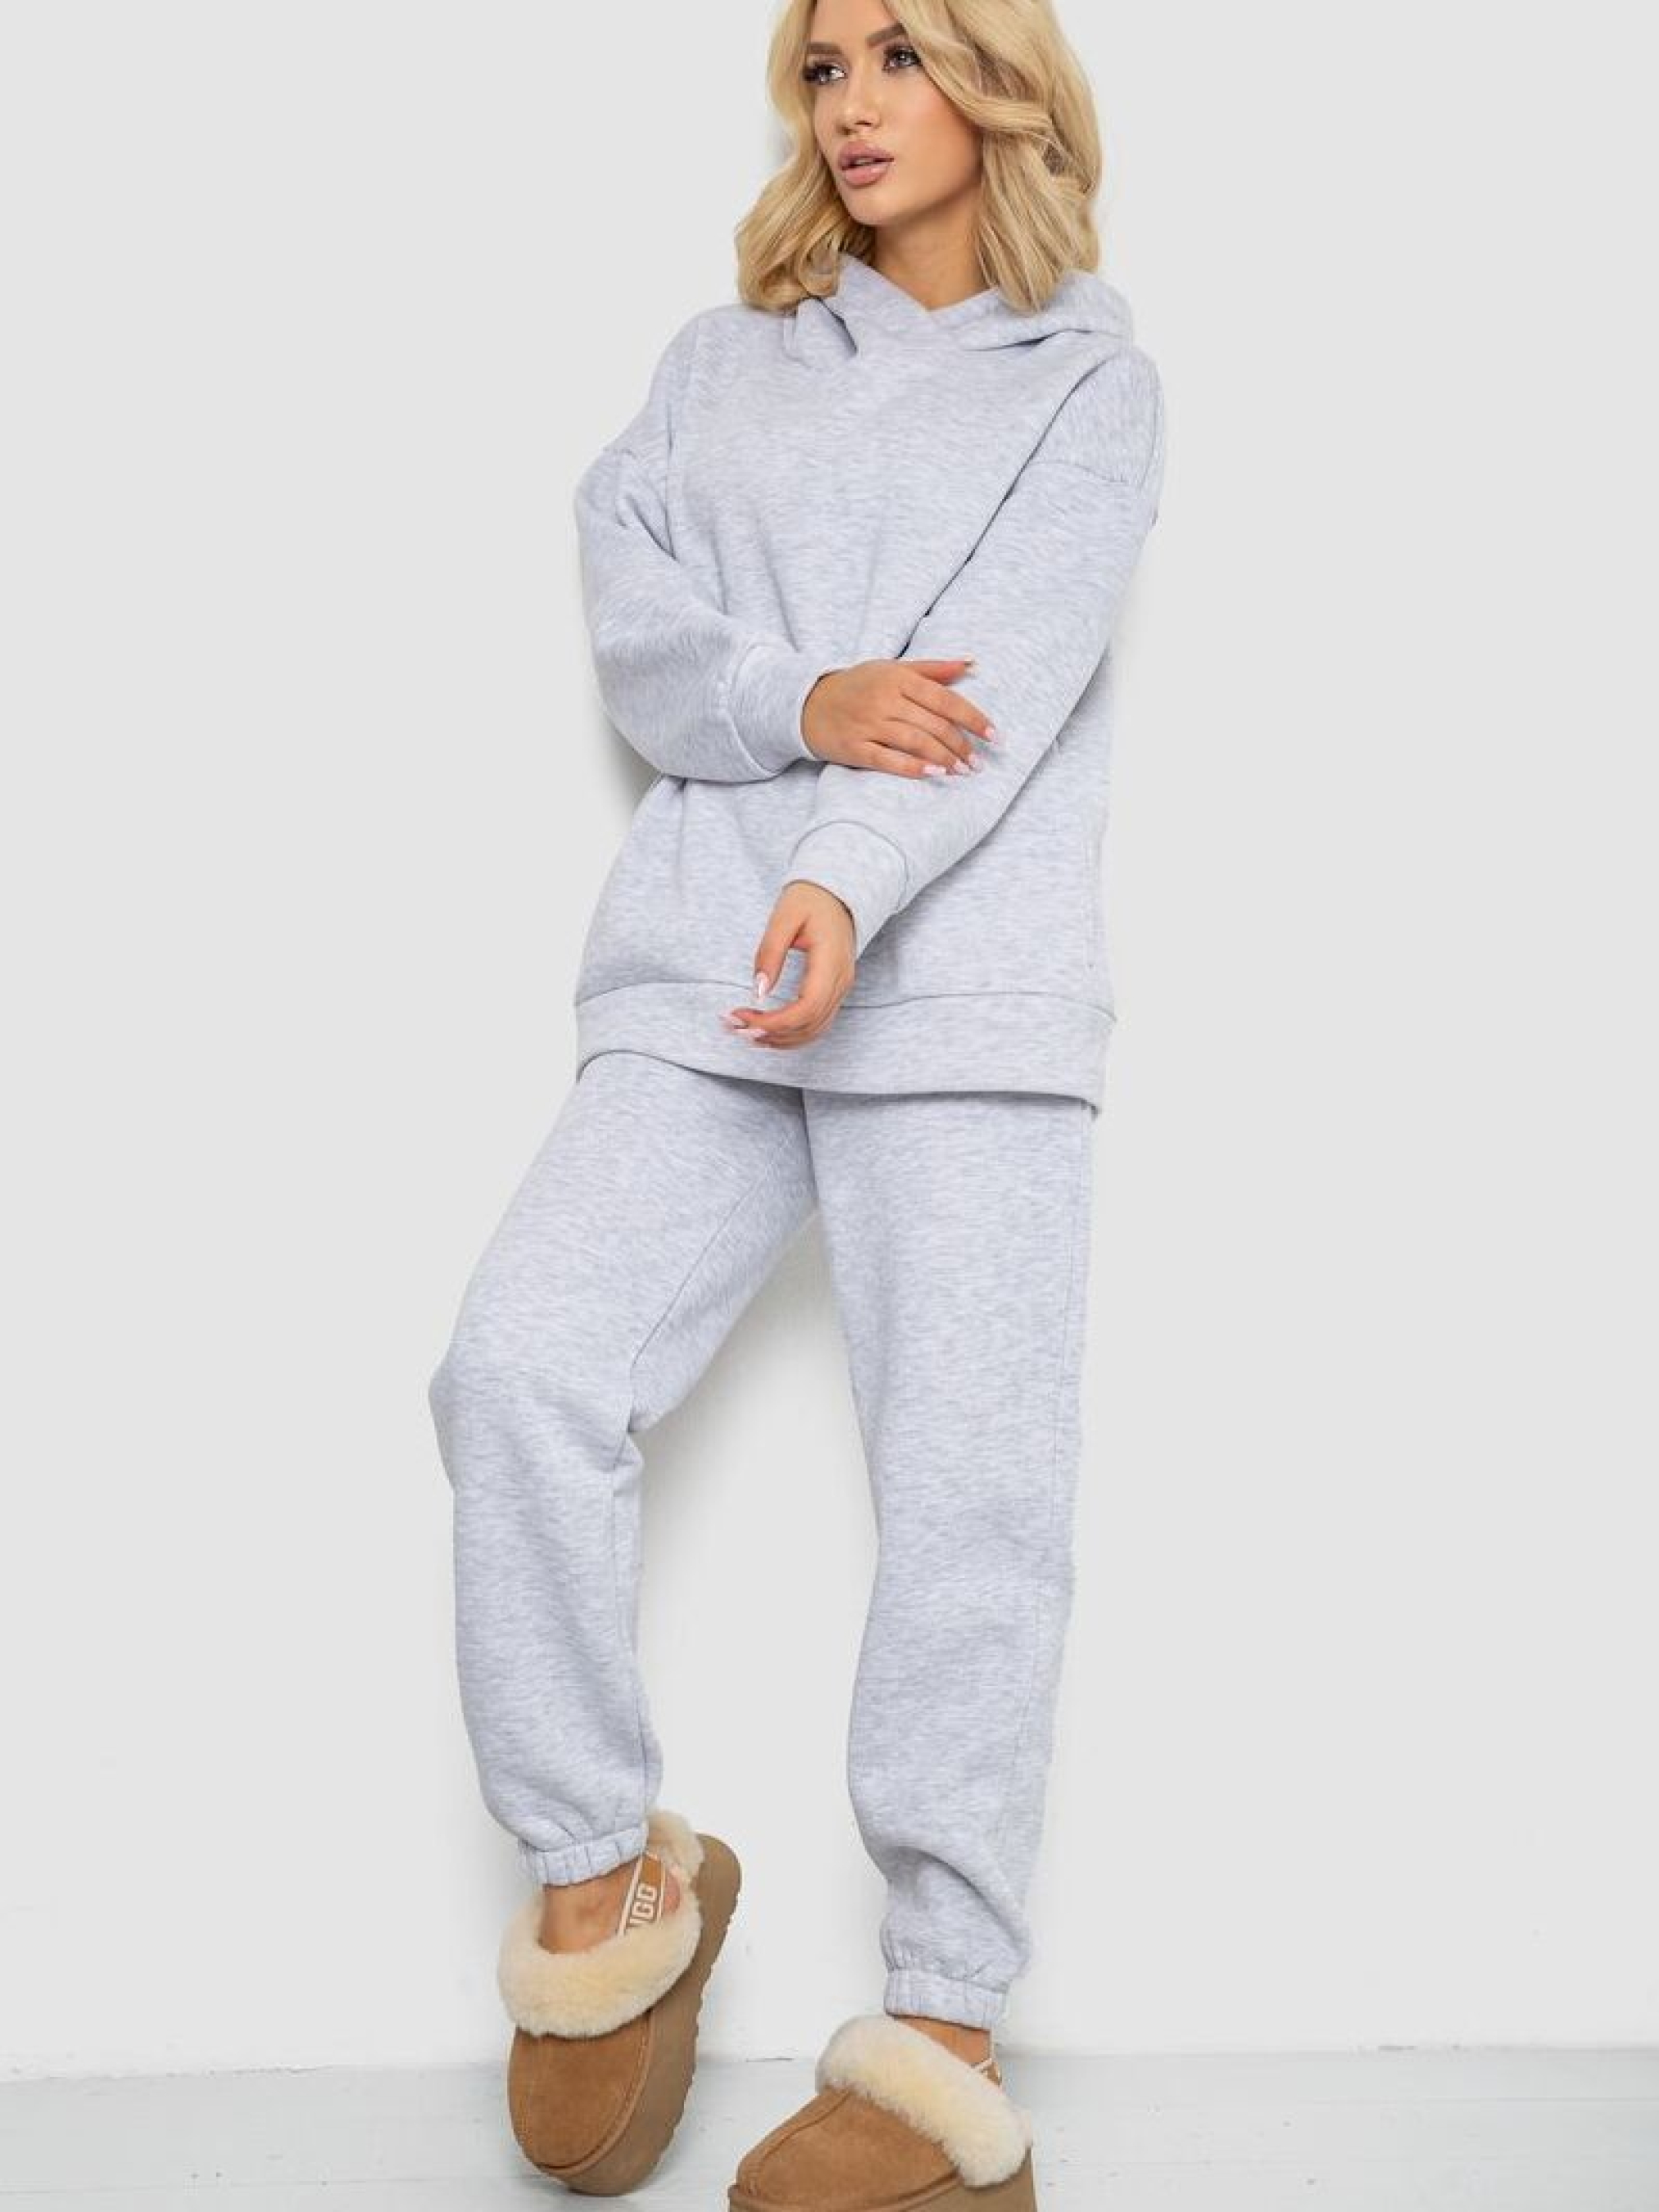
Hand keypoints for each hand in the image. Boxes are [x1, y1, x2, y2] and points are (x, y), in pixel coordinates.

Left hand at [722, 883, 855, 1049]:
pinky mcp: (834, 991)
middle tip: (735, 1027)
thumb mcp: (784, 917)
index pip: (806, 1009)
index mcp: (830, 963)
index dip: (774, 1022)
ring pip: (813, 1031)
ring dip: (779, 1039)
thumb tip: (759, 991)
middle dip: (770, 1033)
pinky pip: (816, 1024)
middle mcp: (840, 981)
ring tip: (745, 1032)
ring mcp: (840, 988)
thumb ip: (770, 953)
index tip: (744, 1018)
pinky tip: (767, 1031)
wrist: (837, 892)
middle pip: (808, 1025)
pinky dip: (791, 1034)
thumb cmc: (811, 898)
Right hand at [801, 658, 996, 777]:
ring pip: (916, 742)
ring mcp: (868, 723)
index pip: (945, 699)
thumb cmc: (858, 686)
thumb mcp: (892, 668)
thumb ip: (932, 669)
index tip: (994, 736)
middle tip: (978, 763)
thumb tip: (971, 663)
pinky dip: (914, 767)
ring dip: (944, 759)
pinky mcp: (854, 747)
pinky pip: (888, 760)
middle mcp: (885, 699)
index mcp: (898, 677)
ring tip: (962, 771)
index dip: (973, 719)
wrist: (807, 703)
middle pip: (934, 725)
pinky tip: (934, 774)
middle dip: (961, 746)